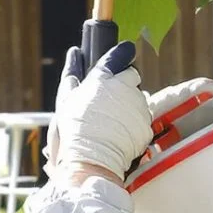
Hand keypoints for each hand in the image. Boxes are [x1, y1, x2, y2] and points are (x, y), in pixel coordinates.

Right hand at [46, 41, 151, 184]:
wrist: (93, 160)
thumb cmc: (75, 129)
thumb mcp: (66, 99)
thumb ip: (72, 74)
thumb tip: (75, 53)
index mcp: (104, 77)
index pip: (121, 54)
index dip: (122, 56)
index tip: (122, 57)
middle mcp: (125, 87)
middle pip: (132, 77)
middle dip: (124, 84)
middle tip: (109, 101)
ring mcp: (139, 106)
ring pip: (138, 99)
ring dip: (128, 106)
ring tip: (111, 123)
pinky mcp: (146, 124)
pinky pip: (142, 120)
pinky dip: (134, 125)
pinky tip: (120, 134)